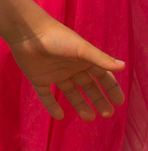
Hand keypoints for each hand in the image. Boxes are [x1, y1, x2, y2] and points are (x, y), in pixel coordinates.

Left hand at [9, 20, 125, 120]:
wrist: (28, 33)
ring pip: (70, 92)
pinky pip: (46, 95)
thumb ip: (101, 59)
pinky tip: (59, 117)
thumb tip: (123, 66)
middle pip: (88, 87)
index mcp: (84, 59)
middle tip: (107, 114)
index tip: (119, 102)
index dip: (111, 88)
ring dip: (80, 104)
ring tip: (89, 118)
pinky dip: (51, 106)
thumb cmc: (57, 38)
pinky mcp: (38, 78)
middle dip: (98, 100)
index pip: (102, 76)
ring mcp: (55, 73)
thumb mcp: (82, 49)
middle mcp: (71, 67)